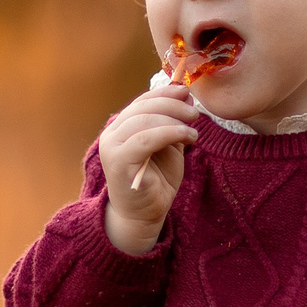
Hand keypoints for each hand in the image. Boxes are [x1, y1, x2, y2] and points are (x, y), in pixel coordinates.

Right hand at [97, 89, 199, 254]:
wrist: (145, 214)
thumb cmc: (157, 180)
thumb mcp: (169, 145)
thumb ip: (173, 122)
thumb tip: (185, 93)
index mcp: (122, 127)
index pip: (142, 101)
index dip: (165, 92)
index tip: (187, 92)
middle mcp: (112, 133)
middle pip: (143, 107)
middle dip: (172, 104)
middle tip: (195, 112)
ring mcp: (111, 146)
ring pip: (144, 121)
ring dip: (173, 120)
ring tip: (193, 130)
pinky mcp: (117, 161)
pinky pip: (145, 139)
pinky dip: (169, 133)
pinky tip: (187, 136)